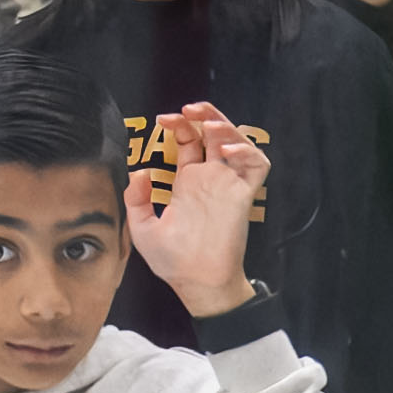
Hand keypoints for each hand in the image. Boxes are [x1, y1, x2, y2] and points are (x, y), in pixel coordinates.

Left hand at [124, 102, 266, 319]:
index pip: (189, 142)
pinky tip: (227, 152)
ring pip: (237, 142)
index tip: (164, 119)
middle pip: (214, 133)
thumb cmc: (173, 261)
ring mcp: (228, 186)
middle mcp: (209, 179)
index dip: (180, 125)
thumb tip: (139, 171)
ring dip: (226, 127)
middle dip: (204, 113)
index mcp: (187, 183)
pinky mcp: (244, 196)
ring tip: (210, 126)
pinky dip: (247, 152)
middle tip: (190, 108)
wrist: (197, 283)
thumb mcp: (143, 230)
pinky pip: (256, 165)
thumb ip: (136, 200)